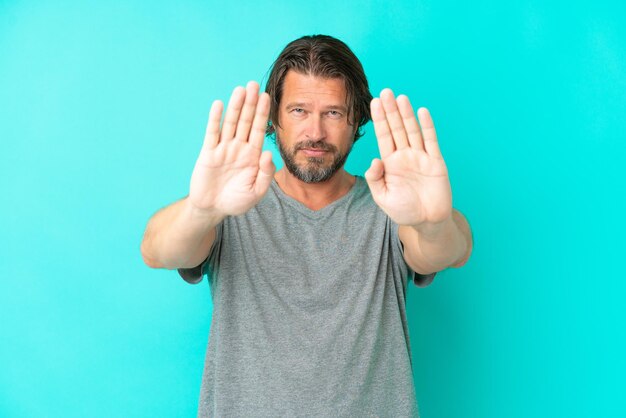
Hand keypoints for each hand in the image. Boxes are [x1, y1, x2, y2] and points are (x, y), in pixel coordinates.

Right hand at [189, 81, 274, 216]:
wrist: (213, 209)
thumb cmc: (236, 201)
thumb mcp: (256, 191)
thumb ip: (265, 173)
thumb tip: (268, 152)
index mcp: (252, 155)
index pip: (258, 130)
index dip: (262, 114)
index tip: (267, 97)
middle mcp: (238, 148)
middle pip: (245, 121)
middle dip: (250, 103)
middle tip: (254, 84)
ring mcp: (223, 149)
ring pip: (230, 123)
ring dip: (235, 106)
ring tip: (240, 89)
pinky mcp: (208, 153)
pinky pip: (212, 133)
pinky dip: (215, 119)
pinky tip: (219, 105)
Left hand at [365, 89, 451, 226]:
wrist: (427, 221)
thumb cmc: (404, 210)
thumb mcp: (383, 197)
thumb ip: (376, 179)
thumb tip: (374, 160)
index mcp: (390, 163)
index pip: (383, 136)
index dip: (379, 120)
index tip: (373, 103)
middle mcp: (405, 156)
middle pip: (396, 129)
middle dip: (391, 111)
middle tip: (385, 92)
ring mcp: (420, 157)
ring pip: (412, 131)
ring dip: (407, 114)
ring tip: (400, 98)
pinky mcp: (435, 162)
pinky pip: (431, 141)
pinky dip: (427, 127)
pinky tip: (422, 112)